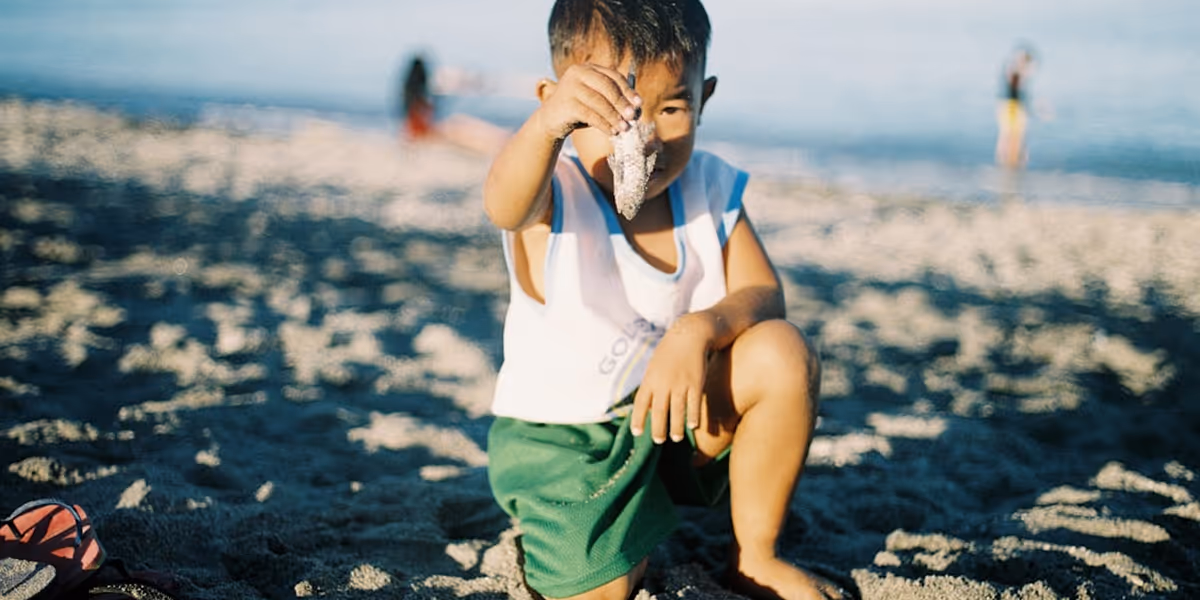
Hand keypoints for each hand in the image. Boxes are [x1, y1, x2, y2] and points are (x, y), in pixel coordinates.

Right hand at [535, 64, 641, 140]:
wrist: (551, 120)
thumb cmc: (578, 110)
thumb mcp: (596, 100)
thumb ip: (613, 100)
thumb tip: (637, 109)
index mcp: (588, 68)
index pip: (613, 76)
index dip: (627, 90)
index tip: (639, 104)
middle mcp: (577, 73)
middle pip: (606, 86)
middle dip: (622, 102)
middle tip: (633, 117)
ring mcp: (570, 86)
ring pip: (598, 101)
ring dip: (614, 116)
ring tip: (624, 128)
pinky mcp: (565, 103)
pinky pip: (589, 114)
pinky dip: (603, 124)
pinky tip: (612, 132)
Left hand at [630, 314, 715, 443]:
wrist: (690, 335)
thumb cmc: (669, 352)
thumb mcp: (654, 366)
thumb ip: (651, 386)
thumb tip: (648, 408)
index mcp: (650, 378)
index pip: (641, 403)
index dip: (638, 419)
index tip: (637, 433)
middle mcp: (664, 382)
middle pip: (659, 411)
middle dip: (658, 429)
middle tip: (658, 441)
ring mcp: (681, 383)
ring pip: (677, 411)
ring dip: (676, 427)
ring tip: (676, 438)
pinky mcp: (696, 382)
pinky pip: (694, 404)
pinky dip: (693, 416)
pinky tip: (693, 426)